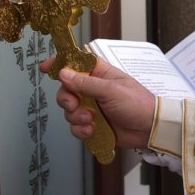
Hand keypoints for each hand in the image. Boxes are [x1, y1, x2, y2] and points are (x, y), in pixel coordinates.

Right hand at [41, 55, 156, 148]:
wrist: (148, 129)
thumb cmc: (137, 103)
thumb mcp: (111, 90)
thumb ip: (86, 83)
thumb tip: (64, 73)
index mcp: (100, 74)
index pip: (76, 63)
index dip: (60, 64)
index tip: (46, 68)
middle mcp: (93, 89)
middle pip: (66, 90)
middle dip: (66, 99)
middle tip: (76, 105)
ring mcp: (92, 107)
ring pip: (69, 110)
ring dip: (76, 117)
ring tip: (91, 120)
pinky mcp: (93, 124)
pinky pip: (76, 126)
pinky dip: (80, 130)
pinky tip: (91, 130)